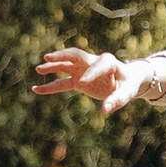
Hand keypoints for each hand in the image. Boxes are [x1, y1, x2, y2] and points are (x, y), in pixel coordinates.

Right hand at [33, 45, 165, 113]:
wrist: (127, 79)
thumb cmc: (129, 84)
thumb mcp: (127, 92)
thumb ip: (117, 100)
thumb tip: (105, 111)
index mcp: (108, 62)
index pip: (98, 64)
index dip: (91, 73)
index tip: (82, 83)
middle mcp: (93, 62)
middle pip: (76, 56)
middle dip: (62, 56)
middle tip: (48, 58)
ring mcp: (84, 70)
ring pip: (66, 65)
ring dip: (53, 67)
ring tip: (38, 69)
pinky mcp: (79, 80)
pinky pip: (63, 82)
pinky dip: (51, 86)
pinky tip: (37, 89)